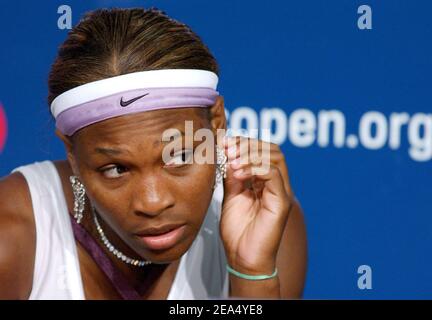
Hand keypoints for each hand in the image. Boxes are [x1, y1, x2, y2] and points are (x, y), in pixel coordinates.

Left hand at [219, 136, 292, 274]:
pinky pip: (274, 175)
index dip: (244, 141)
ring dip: (250, 154)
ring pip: (275, 158)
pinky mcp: (282, 203)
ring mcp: (281, 192)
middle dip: (247, 144)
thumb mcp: (231, 195)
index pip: (263, 150)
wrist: (242, 258)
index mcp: (265, 181)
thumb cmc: (238, 231)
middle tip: (228, 148)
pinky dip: (255, 168)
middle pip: (272, 149)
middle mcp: (276, 184)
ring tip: (232, 161)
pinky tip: (238, 173)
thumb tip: (227, 152)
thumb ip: (232, 175)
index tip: (224, 142)